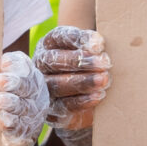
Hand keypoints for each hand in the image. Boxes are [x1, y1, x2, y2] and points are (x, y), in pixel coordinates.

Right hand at [35, 25, 108, 145]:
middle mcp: (42, 64)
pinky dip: (81, 101)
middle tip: (104, 63)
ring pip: (56, 84)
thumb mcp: (94, 53)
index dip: (78, 39)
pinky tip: (98, 96)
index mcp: (50, 44)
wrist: (87, 98)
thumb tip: (98, 45)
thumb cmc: (92, 67)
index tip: (100, 44)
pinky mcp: (50, 108)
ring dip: (81, 82)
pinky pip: (62, 105)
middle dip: (79, 61)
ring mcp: (43, 87)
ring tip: (103, 80)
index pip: (59, 37)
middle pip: (53, 60)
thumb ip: (95, 47)